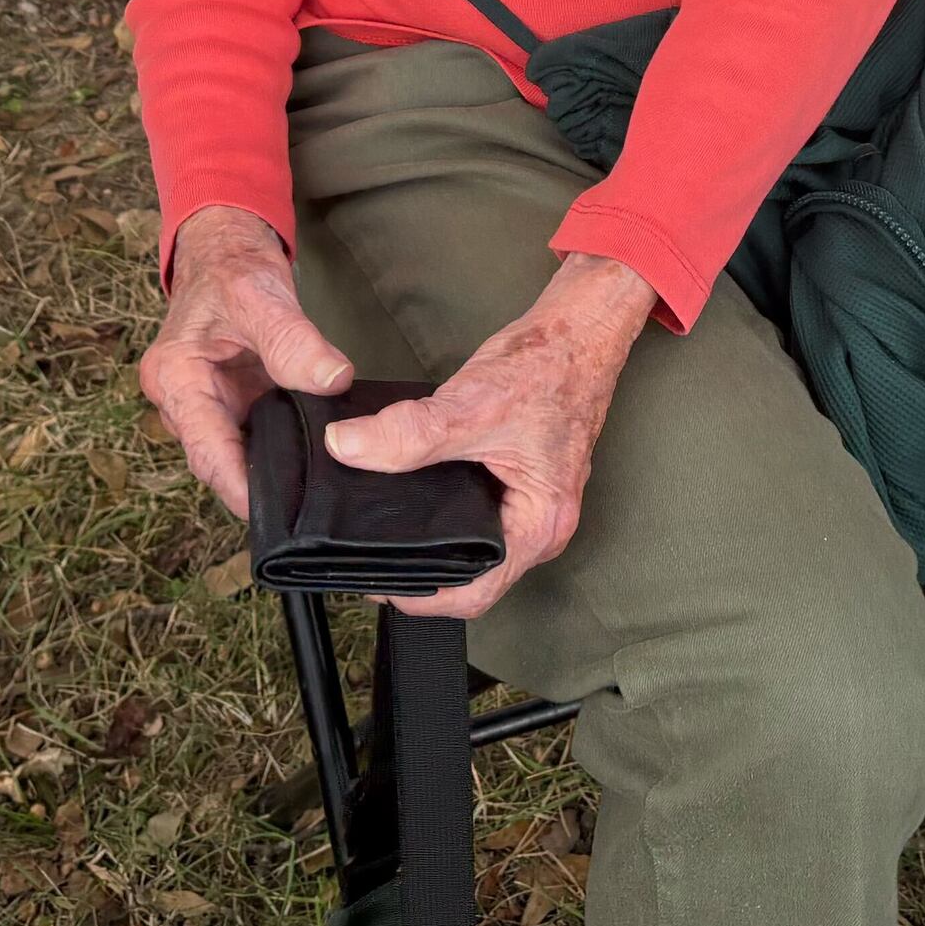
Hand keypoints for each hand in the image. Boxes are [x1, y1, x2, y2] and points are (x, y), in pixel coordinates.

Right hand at [140, 205, 354, 518]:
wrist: (225, 249)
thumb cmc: (231, 268)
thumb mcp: (261, 296)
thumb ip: (293, 340)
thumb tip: (333, 381)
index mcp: (174, 378)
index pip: (206, 450)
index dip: (239, 487)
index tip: (276, 515)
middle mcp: (182, 402)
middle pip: (220, 462)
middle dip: (260, 489)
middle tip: (312, 513)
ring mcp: (207, 407)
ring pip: (238, 455)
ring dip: (273, 472)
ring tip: (320, 496)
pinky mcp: (231, 406)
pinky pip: (254, 438)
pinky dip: (281, 451)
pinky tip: (318, 462)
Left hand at [322, 253, 656, 620]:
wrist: (577, 329)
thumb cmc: (548, 368)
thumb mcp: (472, 406)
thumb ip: (409, 433)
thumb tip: (347, 448)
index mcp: (539, 526)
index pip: (474, 592)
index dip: (421, 596)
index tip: (375, 583)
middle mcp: (537, 525)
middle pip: (469, 574)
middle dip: (418, 572)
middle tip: (366, 560)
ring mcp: (527, 503)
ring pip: (468, 542)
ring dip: (426, 540)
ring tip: (377, 533)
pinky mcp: (515, 479)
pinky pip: (471, 511)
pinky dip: (436, 509)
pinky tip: (404, 495)